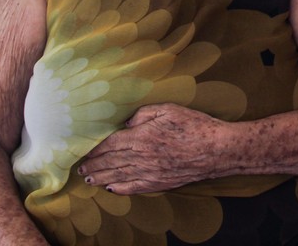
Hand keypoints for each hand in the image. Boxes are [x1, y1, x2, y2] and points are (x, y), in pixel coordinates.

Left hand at [78, 103, 223, 193]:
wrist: (216, 149)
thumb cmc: (195, 126)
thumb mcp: (169, 109)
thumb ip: (144, 113)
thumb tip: (127, 122)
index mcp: (142, 136)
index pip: (110, 143)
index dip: (94, 148)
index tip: (83, 151)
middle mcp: (142, 157)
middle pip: (111, 161)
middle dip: (93, 164)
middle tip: (81, 168)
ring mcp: (150, 172)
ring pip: (118, 176)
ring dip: (101, 177)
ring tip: (89, 179)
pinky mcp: (159, 183)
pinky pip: (134, 187)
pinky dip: (120, 188)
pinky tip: (111, 188)